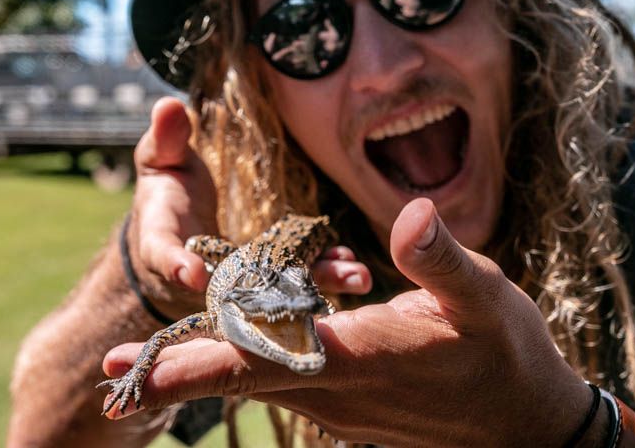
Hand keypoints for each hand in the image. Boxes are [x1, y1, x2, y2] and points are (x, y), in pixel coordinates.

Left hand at [104, 198, 591, 446]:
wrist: (523, 423)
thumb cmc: (505, 357)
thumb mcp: (485, 299)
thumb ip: (440, 259)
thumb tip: (411, 212)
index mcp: (359, 358)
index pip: (264, 362)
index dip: (198, 367)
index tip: (140, 374)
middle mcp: (336, 388)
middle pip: (241, 379)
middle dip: (175, 374)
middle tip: (112, 375)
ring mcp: (340, 402)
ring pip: (256, 383)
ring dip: (201, 372)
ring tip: (144, 369)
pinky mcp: (348, 402)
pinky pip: (282, 382)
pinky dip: (243, 367)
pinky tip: (222, 356)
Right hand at [128, 97, 371, 315]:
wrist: (175, 226)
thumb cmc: (166, 188)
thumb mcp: (161, 159)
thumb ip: (167, 138)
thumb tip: (170, 105)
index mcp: (162, 239)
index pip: (163, 253)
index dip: (176, 264)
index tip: (192, 273)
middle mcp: (199, 271)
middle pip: (233, 285)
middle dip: (273, 289)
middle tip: (307, 289)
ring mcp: (234, 279)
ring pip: (273, 288)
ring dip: (316, 281)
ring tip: (356, 277)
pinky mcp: (260, 277)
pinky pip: (290, 279)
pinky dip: (320, 273)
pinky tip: (351, 265)